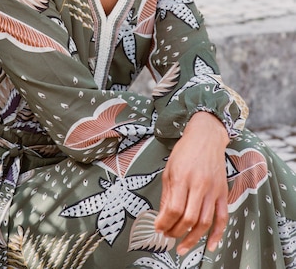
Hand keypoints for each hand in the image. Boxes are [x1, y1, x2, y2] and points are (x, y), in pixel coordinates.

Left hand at [153, 111, 228, 255]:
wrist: (206, 137)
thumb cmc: (185, 151)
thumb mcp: (169, 170)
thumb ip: (167, 195)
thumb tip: (163, 217)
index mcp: (182, 178)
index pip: (174, 209)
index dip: (165, 223)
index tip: (159, 228)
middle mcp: (199, 185)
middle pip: (189, 219)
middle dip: (176, 233)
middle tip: (169, 236)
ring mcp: (213, 190)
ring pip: (205, 222)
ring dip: (193, 239)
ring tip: (183, 246)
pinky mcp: (223, 193)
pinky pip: (223, 218)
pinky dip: (217, 235)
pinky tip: (210, 246)